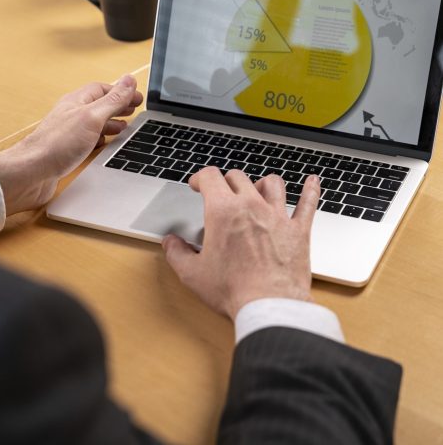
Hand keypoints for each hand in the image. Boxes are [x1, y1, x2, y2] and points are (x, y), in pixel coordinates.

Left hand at [0, 74, 142, 214]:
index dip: (121, 91)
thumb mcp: (93, 117)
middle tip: (134, 109)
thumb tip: (129, 80)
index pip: (103, 89)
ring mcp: (70, 133)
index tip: (137, 96)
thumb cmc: (57, 144)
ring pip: (95, 123)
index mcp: (77, 102)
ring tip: (125, 126)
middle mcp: (73, 115)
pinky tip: (105, 144)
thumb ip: (113, 100)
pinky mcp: (69, 151)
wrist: (32, 173)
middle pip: (99, 105)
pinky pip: (89, 140)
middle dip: (118, 106)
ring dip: (111, 123)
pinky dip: (101, 139)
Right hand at [162, 168, 319, 319]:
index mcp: (223, 211)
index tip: (198, 184)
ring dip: (261, 183)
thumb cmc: (233, 290)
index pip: (210, 177)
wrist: (269, 306)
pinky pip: (307, 203)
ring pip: (272, 183)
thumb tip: (171, 243)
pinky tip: (312, 182)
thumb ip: (177, 253)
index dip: (200, 177)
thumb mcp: (193, 274)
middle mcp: (251, 206)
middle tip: (222, 192)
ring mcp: (277, 216)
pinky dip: (310, 190)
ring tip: (258, 189)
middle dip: (226, 181)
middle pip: (238, 177)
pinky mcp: (298, 230)